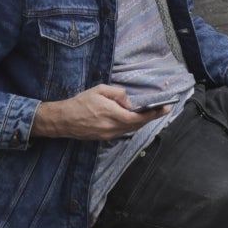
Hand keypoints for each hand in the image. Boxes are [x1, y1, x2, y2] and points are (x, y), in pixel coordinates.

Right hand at [31, 84, 163, 140]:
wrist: (63, 120)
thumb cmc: (80, 102)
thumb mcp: (100, 90)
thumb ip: (118, 94)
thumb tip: (130, 102)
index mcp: (111, 115)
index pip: (137, 118)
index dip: (152, 114)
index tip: (164, 109)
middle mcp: (112, 128)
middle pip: (137, 125)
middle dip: (150, 118)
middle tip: (162, 110)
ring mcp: (108, 135)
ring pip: (131, 130)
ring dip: (142, 122)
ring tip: (152, 114)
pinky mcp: (104, 138)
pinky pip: (123, 132)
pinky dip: (131, 126)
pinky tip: (135, 119)